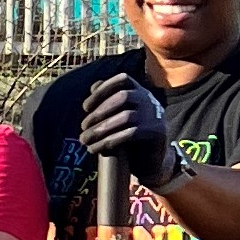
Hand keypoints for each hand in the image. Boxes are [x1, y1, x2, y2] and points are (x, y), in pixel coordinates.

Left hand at [80, 71, 176, 188]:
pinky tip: (95, 148)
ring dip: (101, 129)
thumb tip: (94, 86)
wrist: (150, 159)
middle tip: (83, 127)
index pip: (122, 80)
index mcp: (138, 90)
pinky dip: (109, 141)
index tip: (85, 107)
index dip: (103, 90)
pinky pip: (131, 134)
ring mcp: (154, 115)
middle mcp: (149, 99)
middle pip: (123, 97)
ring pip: (126, 116)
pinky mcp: (156, 132)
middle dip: (99, 112)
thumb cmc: (128, 133)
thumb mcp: (118, 114)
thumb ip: (108, 100)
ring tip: (85, 140)